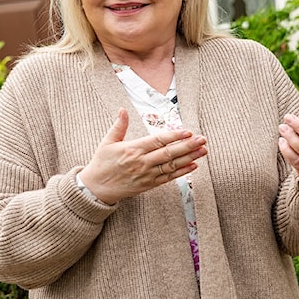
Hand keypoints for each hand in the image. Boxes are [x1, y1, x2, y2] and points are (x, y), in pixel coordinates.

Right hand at [79, 108, 207, 203]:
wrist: (96, 188)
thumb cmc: (101, 163)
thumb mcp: (107, 142)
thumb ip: (118, 126)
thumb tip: (122, 109)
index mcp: (133, 149)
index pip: (158, 141)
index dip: (174, 136)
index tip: (188, 131)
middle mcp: (142, 162)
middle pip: (169, 153)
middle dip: (188, 146)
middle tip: (202, 139)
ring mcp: (146, 175)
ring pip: (172, 166)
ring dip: (189, 158)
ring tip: (203, 150)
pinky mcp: (148, 185)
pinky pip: (168, 178)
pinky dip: (182, 172)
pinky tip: (193, 165)